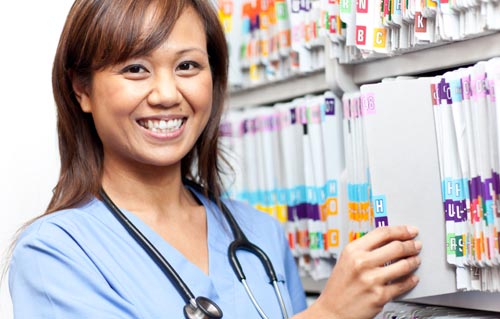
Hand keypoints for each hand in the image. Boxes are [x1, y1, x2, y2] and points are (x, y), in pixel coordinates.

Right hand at [296, 225, 421, 318]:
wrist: (332, 311)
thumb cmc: (339, 287)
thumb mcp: (346, 260)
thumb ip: (365, 249)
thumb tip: (389, 241)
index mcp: (353, 250)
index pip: (382, 233)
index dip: (400, 230)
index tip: (410, 230)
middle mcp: (361, 263)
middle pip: (396, 247)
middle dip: (411, 245)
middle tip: (416, 245)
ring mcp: (371, 280)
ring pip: (403, 265)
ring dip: (414, 261)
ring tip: (416, 260)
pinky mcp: (379, 296)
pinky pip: (402, 285)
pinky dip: (411, 280)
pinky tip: (412, 278)